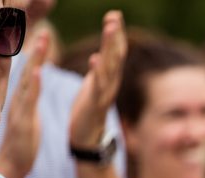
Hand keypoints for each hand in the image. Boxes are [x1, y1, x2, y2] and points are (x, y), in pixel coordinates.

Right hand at [0, 31, 48, 177]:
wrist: (14, 164)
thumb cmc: (23, 142)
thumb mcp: (29, 117)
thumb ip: (30, 101)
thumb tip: (31, 88)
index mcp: (23, 100)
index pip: (30, 73)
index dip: (36, 55)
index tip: (43, 36)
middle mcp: (19, 101)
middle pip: (28, 71)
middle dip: (36, 51)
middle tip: (44, 31)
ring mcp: (19, 110)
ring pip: (28, 81)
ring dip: (35, 61)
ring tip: (43, 43)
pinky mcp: (23, 121)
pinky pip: (29, 100)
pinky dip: (33, 85)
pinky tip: (37, 71)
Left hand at [69, 11, 126, 147]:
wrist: (87, 136)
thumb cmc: (89, 108)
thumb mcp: (95, 84)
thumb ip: (100, 68)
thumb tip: (101, 53)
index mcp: (110, 76)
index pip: (116, 52)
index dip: (116, 34)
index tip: (115, 15)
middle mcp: (112, 82)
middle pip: (116, 55)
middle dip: (116, 36)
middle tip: (115, 17)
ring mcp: (105, 92)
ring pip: (110, 66)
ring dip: (110, 47)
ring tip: (110, 30)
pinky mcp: (95, 103)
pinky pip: (98, 86)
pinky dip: (97, 73)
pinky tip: (95, 60)